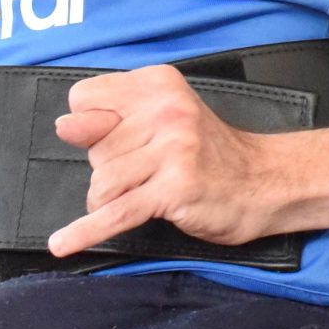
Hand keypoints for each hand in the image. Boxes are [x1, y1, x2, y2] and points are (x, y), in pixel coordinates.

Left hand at [47, 65, 282, 259]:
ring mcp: (174, 148)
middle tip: (152, 168)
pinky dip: (86, 232)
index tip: (121, 135)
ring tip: (147, 194)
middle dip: (109, 166)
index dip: (94, 123)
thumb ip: (108, 119)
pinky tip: (63, 244)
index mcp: (160, 84)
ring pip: (102, 182)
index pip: (84, 99)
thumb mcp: (160, 121)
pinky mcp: (175, 188)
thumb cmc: (209, 155)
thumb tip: (64, 127)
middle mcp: (167, 109)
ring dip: (111, 200)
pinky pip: (116, 213)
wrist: (264, 183)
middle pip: (93, 147)